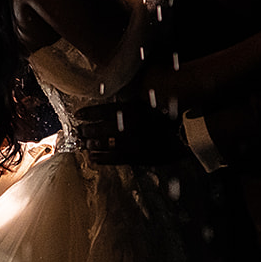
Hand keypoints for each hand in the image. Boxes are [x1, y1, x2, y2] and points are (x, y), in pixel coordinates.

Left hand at [75, 98, 189, 165]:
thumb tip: (116, 105)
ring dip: (91, 144)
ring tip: (83, 144)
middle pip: (99, 128)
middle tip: (78, 131)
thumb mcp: (149, 103)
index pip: (102, 110)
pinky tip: (92, 157)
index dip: (88, 113)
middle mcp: (126, 126)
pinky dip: (100, 158)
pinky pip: (112, 158)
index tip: (78, 114)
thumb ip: (131, 104)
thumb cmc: (168, 117)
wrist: (183, 135)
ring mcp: (129, 143)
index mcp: (129, 110)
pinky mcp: (133, 156)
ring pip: (103, 144)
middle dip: (86, 130)